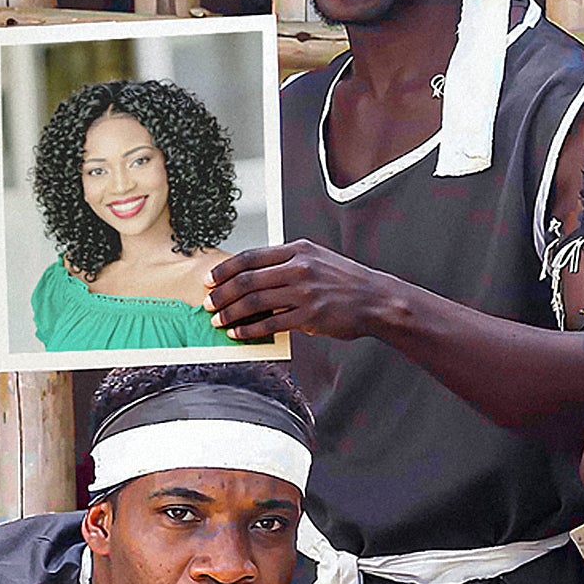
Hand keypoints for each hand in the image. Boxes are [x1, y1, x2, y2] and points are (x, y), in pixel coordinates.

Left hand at [207, 238, 396, 346]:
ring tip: (218, 320)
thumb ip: (286, 263)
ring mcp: (303, 293)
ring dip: (231, 312)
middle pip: (247, 280)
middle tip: (208, 303)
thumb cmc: (346, 281)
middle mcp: (298, 268)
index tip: (210, 279)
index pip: (250, 257)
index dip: (225, 269)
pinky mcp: (309, 317)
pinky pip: (270, 324)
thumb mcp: (316, 259)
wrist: (375, 299)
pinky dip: (250, 330)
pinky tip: (239, 333)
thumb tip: (255, 276)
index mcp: (297, 250)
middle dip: (221, 294)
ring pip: (254, 302)